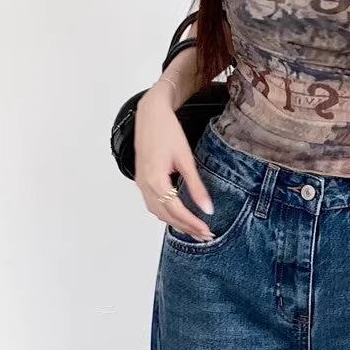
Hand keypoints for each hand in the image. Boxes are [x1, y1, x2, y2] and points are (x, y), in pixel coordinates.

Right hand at [134, 82, 214, 240]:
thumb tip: (208, 209)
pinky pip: (154, 205)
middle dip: (187, 228)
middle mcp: (145, 186)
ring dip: (177, 224)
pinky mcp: (142, 181)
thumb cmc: (167, 131)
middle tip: (206, 236)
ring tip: (196, 231)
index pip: (176, 211)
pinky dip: (167, 215)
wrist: (150, 113)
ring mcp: (141, 184)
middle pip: (167, 216)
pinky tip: (180, 217)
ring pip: (158, 213)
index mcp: (155, 180)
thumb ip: (196, 186)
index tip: (208, 231)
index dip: (192, 223)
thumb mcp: (186, 159)